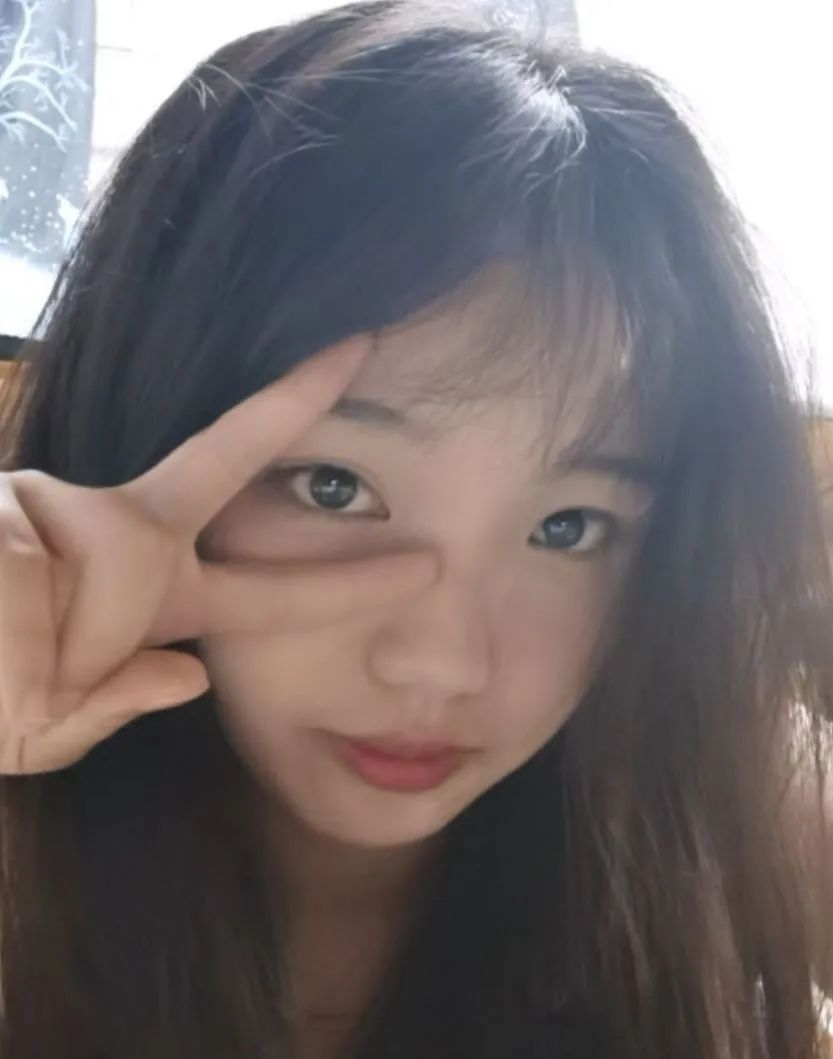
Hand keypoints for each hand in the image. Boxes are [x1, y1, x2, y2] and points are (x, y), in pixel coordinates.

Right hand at [0, 341, 432, 773]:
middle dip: (294, 402)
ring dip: (50, 648)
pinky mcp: (15, 497)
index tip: (420, 553)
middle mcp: (124, 537)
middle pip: (226, 459)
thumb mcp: (42, 733)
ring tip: (7, 667)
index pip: (268, 583)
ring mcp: (68, 506)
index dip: (344, 571)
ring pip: (108, 555)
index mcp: (155, 597)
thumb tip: (191, 676)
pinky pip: (29, 561)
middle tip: (366, 346)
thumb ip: (117, 705)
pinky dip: (8, 632)